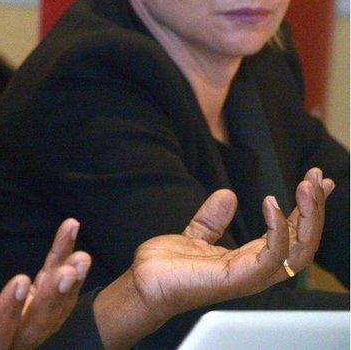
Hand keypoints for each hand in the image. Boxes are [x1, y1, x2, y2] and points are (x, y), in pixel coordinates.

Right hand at [0, 219, 90, 348]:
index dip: (10, 314)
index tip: (20, 280)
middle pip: (33, 331)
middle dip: (54, 302)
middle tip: (71, 270)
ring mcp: (11, 327)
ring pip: (47, 313)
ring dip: (66, 284)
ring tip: (81, 255)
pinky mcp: (18, 310)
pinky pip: (43, 285)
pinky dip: (56, 258)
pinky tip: (70, 229)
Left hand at [94, 168, 333, 348]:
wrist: (143, 284)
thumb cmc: (167, 267)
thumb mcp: (195, 235)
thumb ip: (212, 219)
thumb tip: (228, 194)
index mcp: (250, 259)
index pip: (292, 235)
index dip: (306, 209)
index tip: (315, 182)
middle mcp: (256, 269)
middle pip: (303, 242)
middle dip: (315, 209)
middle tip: (318, 178)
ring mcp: (250, 276)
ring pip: (298, 250)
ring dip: (308, 217)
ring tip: (307, 188)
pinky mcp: (238, 278)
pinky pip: (272, 256)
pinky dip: (277, 229)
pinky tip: (272, 204)